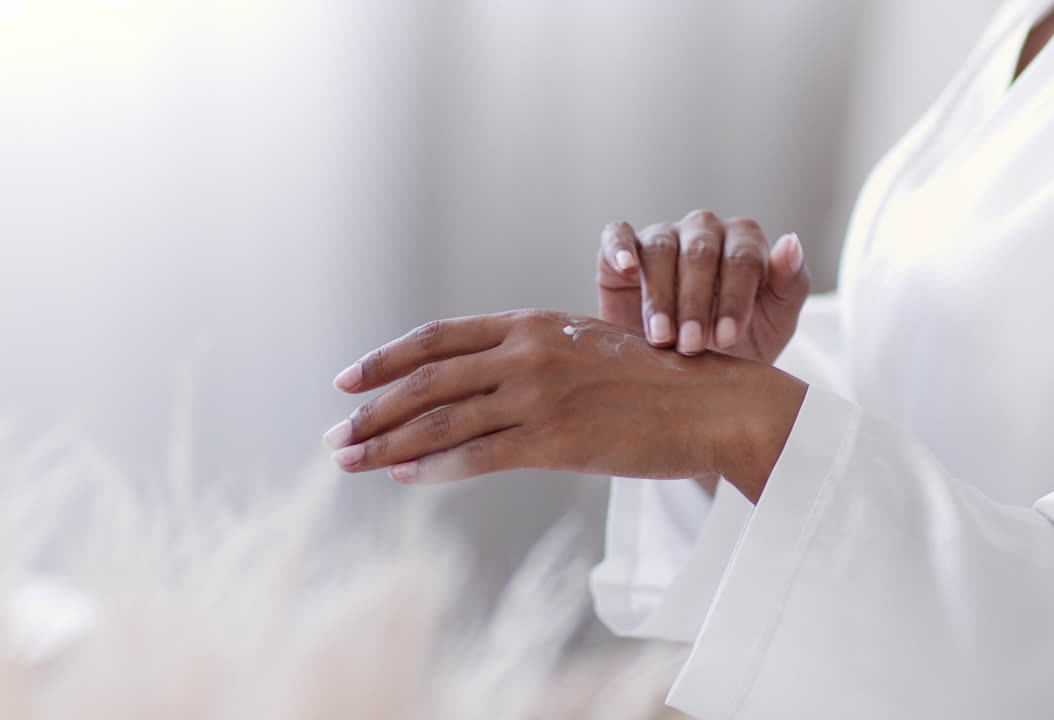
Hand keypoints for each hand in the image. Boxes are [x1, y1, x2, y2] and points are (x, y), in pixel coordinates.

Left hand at [323, 310, 807, 502]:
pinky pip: (478, 455)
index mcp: (532, 324)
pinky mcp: (556, 440)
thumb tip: (480, 384)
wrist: (715, 404)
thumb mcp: (586, 350)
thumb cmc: (657, 381)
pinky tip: (402, 478)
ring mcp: (540, 395)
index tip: (346, 380)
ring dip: (386, 441)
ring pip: (442, 418)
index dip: (385, 358)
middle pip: (426, 379)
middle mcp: (527, 352)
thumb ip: (533, 357)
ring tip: (349, 461)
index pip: (437, 337)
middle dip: (371, 408)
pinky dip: (433, 468)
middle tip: (334, 434)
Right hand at [596, 209, 810, 364]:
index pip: (742, 259)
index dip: (734, 298)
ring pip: (661, 250)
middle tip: (693, 345)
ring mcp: (664, 236)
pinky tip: (627, 268)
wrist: (692, 371)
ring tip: (662, 338)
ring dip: (662, 297)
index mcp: (745, 242)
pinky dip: (620, 248)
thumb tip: (791, 242)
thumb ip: (791, 282)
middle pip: (701, 254)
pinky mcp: (623, 247)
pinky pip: (618, 234)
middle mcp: (705, 231)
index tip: (728, 338)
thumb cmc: (741, 343)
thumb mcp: (777, 321)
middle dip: (697, 304)